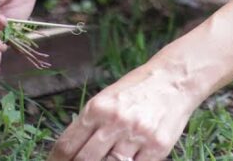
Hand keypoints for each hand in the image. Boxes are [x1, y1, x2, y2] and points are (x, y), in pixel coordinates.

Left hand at [48, 61, 199, 160]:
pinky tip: (127, 157)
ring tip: (107, 156)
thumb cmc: (139, 88)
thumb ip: (90, 122)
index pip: (68, 145)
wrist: (175, 79)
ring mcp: (137, 136)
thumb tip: (71, 151)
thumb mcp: (108, 97)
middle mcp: (116, 122)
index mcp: (98, 108)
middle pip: (84, 160)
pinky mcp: (157, 147)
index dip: (57, 160)